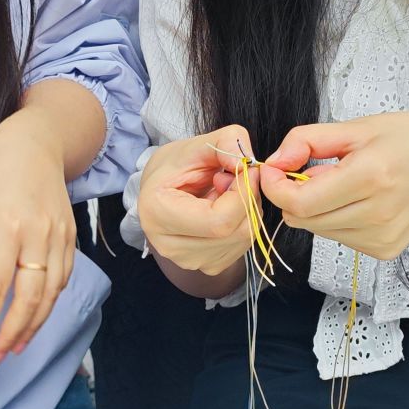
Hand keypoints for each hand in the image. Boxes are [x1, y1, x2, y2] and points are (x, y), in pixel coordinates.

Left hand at [0, 110, 78, 362]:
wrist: (35, 143)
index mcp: (6, 227)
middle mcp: (38, 235)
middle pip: (30, 298)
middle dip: (12, 332)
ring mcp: (60, 236)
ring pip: (51, 293)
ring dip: (34, 324)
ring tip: (15, 344)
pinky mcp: (72, 236)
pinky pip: (62, 278)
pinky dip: (49, 301)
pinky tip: (35, 314)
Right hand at [136, 127, 259, 276]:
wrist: (161, 189)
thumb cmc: (175, 166)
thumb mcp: (198, 144)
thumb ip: (228, 142)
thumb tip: (250, 163)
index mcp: (158, 213)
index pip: (219, 221)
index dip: (243, 193)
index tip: (246, 169)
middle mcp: (170, 246)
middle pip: (235, 232)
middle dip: (248, 200)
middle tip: (233, 177)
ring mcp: (189, 261)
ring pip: (243, 239)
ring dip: (247, 210)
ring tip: (223, 192)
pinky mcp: (206, 266)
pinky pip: (242, 246)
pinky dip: (244, 223)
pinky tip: (225, 209)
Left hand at [258, 115, 408, 260]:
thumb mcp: (360, 126)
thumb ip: (309, 140)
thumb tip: (274, 161)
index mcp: (371, 176)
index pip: (299, 201)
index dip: (275, 187)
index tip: (274, 169)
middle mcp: (377, 213)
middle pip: (303, 219)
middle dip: (294, 194)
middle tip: (312, 170)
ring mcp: (382, 237)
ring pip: (317, 231)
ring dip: (316, 208)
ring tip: (344, 184)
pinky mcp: (385, 250)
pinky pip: (338, 238)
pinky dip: (337, 220)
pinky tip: (360, 201)